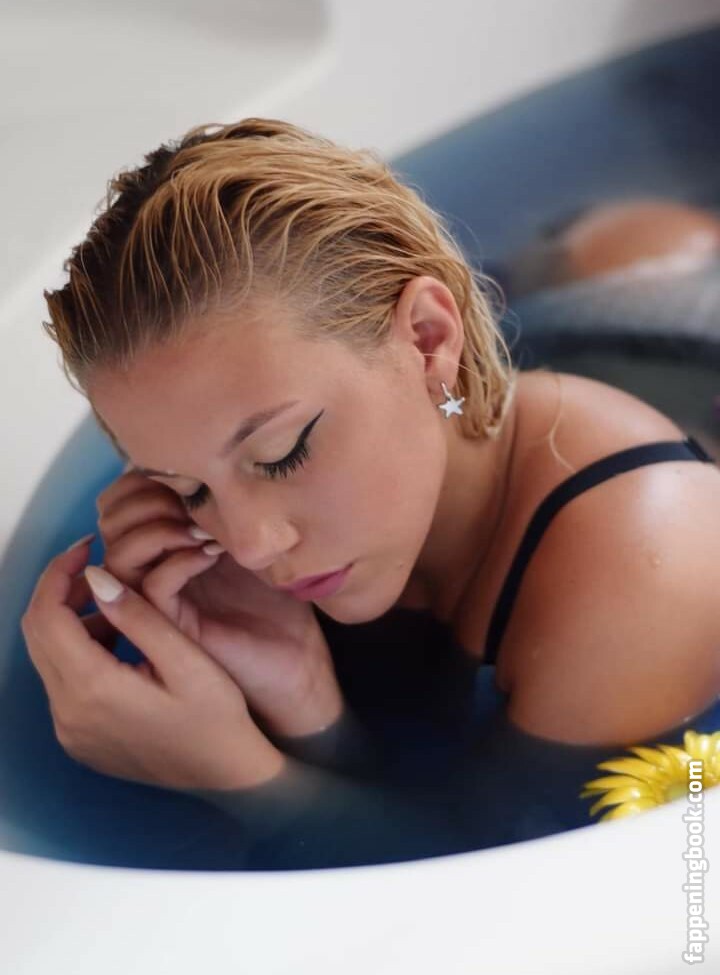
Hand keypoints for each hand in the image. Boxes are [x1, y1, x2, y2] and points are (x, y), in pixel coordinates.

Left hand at [21, 539, 286, 790]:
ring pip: (47, 657)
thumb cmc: (218, 717)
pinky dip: (78, 651)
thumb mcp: (186, 659)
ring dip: (70, 621)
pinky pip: (62, 682)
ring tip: (115, 601)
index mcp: (92, 690)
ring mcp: (70, 731)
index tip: (88, 547)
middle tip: (97, 565)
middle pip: (38, 634)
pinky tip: (117, 640)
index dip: (60, 574)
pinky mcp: (79, 739)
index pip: (48, 616)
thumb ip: (139, 615)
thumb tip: (95, 576)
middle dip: (59, 591)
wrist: (228, 776)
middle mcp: (68, 714)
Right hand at [96, 469, 344, 737]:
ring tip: (201, 527)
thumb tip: (215, 458)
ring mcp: (159, 601)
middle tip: (193, 499)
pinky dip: (178, 560)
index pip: (122, 500)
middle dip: (145, 496)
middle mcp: (154, 570)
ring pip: (119, 554)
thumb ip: (226, 506)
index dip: (142, 477)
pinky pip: (152, 585)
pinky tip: (211, 552)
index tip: (190, 471)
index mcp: (167, 546)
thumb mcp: (255, 540)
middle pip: (111, 520)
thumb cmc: (281, 606)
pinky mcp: (174, 628)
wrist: (299, 667)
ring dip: (157, 527)